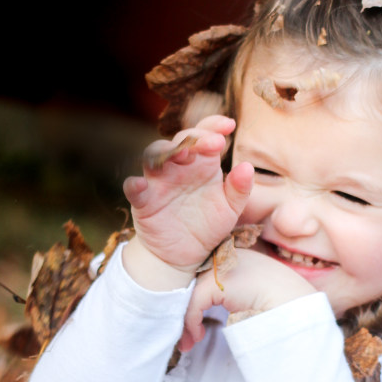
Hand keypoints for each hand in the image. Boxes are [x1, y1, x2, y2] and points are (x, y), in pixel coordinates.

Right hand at [122, 116, 252, 288]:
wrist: (185, 255)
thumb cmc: (208, 225)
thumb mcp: (230, 209)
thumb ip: (240, 188)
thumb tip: (247, 166)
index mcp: (201, 163)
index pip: (204, 135)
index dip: (214, 125)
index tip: (229, 126)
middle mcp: (178, 167)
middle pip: (179, 141)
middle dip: (194, 138)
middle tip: (213, 144)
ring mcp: (158, 182)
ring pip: (153, 156)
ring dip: (165, 152)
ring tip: (181, 155)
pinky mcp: (143, 201)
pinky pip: (133, 188)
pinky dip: (134, 185)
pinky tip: (140, 185)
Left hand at [180, 247, 315, 350]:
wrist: (296, 306)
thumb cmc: (281, 305)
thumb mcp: (253, 292)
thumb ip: (233, 292)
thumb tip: (209, 306)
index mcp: (238, 255)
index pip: (207, 275)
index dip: (197, 298)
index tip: (198, 321)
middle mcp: (228, 255)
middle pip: (194, 282)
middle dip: (188, 310)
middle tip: (188, 335)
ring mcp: (222, 266)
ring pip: (190, 294)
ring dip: (186, 320)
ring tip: (189, 340)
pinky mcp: (218, 282)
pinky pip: (193, 304)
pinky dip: (191, 322)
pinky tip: (198, 336)